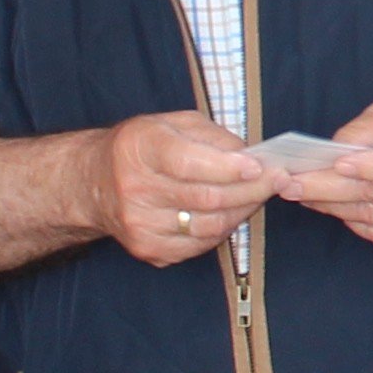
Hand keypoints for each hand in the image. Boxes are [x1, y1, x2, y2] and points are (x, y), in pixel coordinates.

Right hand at [94, 111, 277, 265]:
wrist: (95, 182)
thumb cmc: (143, 148)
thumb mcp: (173, 124)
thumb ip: (213, 137)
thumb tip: (253, 158)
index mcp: (140, 148)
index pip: (189, 163)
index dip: (229, 167)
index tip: (260, 166)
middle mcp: (135, 188)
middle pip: (207, 198)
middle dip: (251, 190)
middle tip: (277, 180)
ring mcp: (139, 223)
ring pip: (209, 225)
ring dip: (242, 211)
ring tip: (257, 195)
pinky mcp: (147, 248)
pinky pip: (199, 245)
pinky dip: (222, 230)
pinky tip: (230, 213)